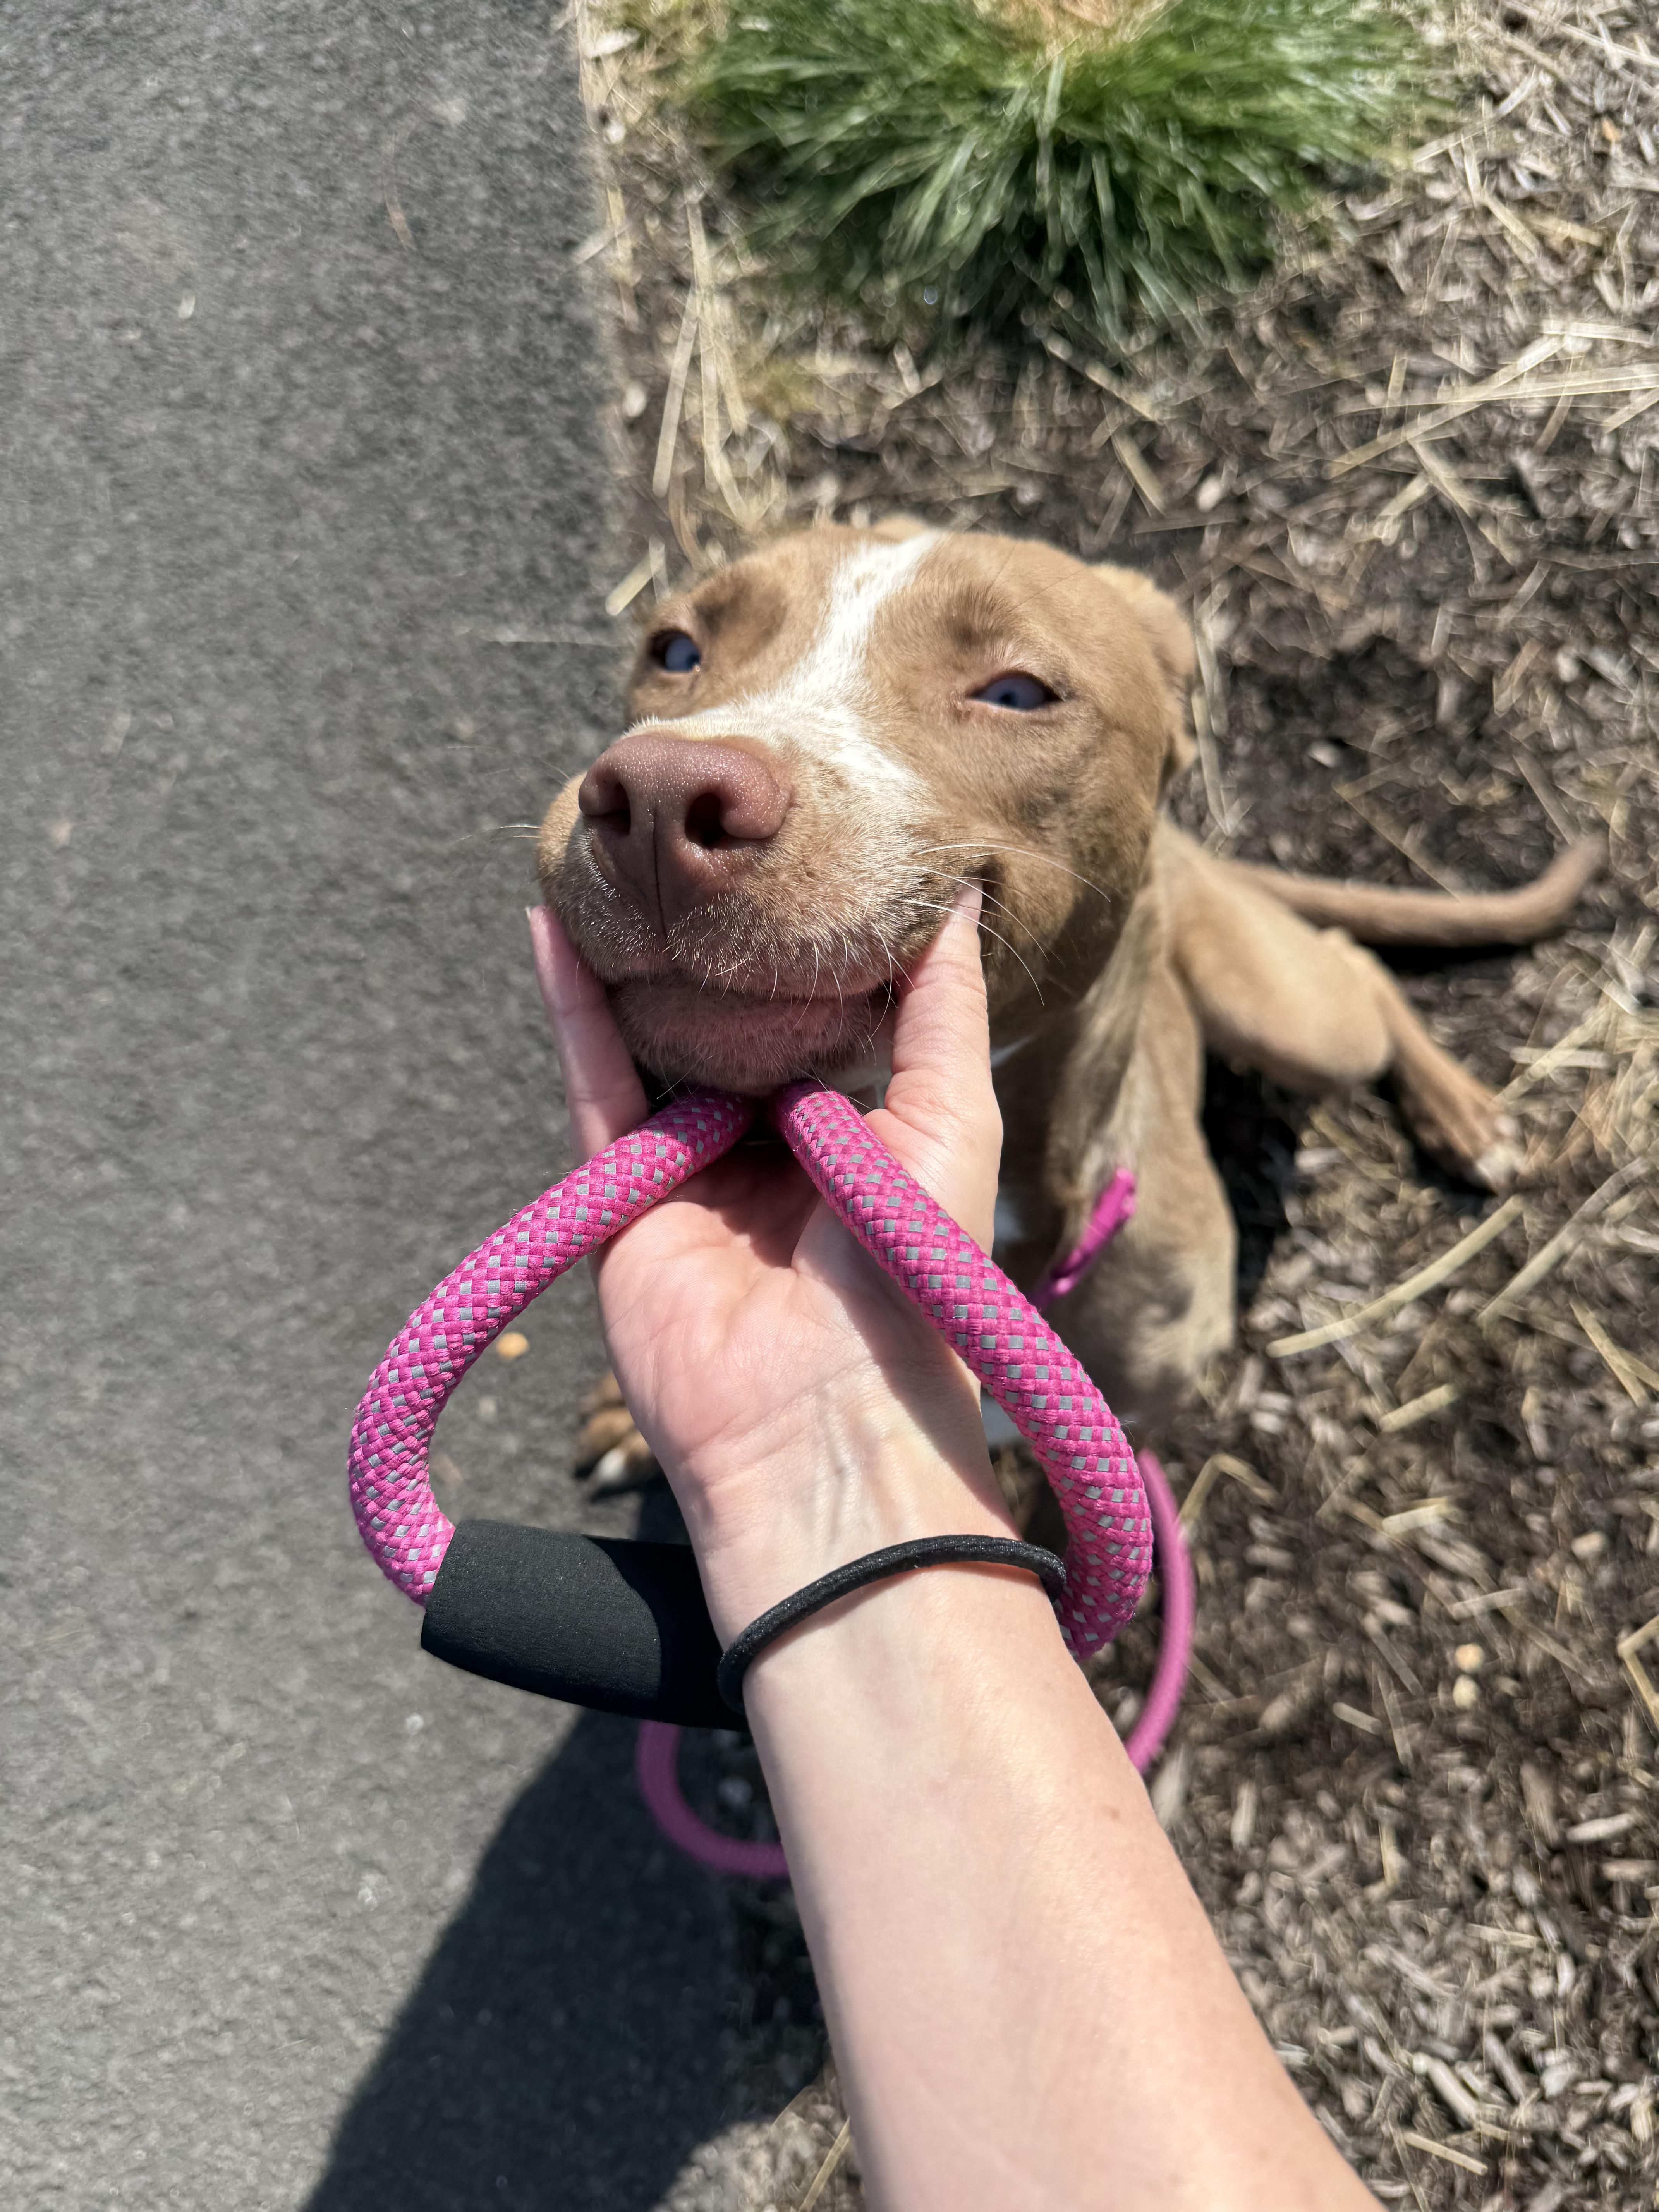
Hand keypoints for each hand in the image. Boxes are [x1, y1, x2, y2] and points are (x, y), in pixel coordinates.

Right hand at [528, 890, 1015, 1637]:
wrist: (826, 1413)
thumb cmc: (913, 1273)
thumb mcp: (951, 1118)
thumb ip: (944, 1009)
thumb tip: (961, 892)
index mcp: (849, 1130)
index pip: (814, 1012)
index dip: (798, 936)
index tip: (789, 840)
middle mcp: (765, 1143)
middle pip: (725, 1020)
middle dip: (707, 940)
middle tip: (687, 827)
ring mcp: (687, 1165)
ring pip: (651, 1037)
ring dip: (632, 954)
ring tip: (614, 848)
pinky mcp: (621, 1191)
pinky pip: (591, 1080)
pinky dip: (571, 1006)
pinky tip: (550, 923)